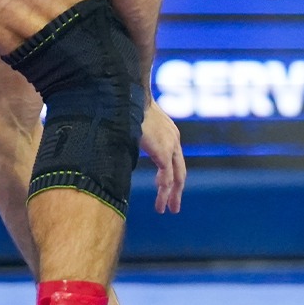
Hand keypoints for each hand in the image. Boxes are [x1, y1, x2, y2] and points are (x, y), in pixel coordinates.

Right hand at [138, 99, 185, 213]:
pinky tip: (160, 200)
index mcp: (169, 133)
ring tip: (166, 209)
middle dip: (177, 190)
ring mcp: (171, 145)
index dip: (172, 176)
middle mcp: (174, 139)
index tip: (166, 189)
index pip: (175, 159)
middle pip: (180, 171)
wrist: (131, 95)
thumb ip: (137, 137)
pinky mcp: (164, 151)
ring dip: (170, 195)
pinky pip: (167, 176)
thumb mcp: (136, 123)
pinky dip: (164, 189)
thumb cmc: (129, 106)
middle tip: (174, 207)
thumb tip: (123, 146)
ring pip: (175, 177)